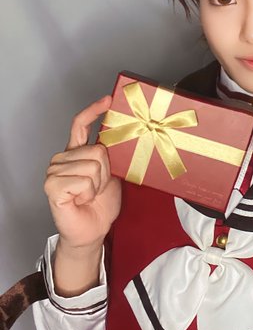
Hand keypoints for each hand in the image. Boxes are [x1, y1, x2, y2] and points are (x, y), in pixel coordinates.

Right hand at [44, 95, 120, 250]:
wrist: (93, 230)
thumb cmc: (101, 204)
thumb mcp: (112, 174)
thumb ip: (111, 155)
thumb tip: (123, 135)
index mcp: (76, 152)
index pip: (80, 124)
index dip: (94, 110)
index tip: (108, 99)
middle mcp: (63, 158)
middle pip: (96, 150)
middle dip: (105, 172)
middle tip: (97, 187)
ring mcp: (54, 171)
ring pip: (92, 165)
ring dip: (97, 184)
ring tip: (89, 195)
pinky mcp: (52, 186)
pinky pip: (83, 180)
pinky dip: (88, 192)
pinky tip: (80, 200)